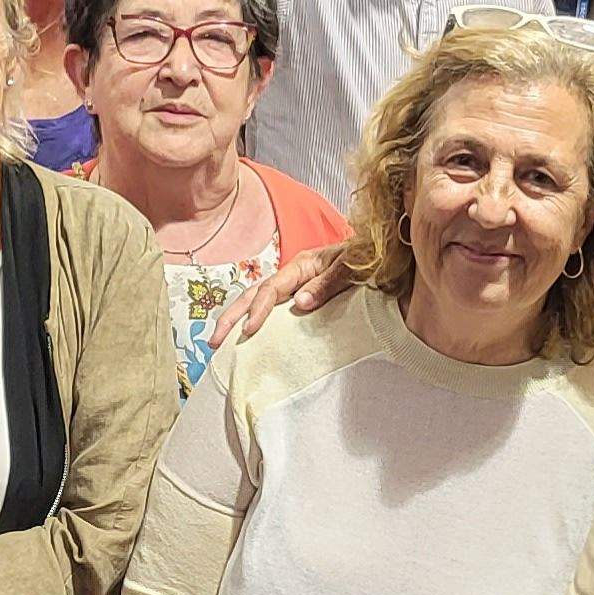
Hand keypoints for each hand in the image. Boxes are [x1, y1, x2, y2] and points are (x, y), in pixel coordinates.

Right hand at [202, 243, 353, 353]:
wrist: (379, 253)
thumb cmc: (367, 257)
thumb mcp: (351, 267)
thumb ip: (327, 284)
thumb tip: (298, 304)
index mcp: (301, 266)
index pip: (270, 290)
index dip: (257, 311)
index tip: (248, 331)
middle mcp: (292, 275)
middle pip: (252, 294)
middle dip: (231, 317)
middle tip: (214, 341)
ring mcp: (294, 285)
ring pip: (256, 300)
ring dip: (236, 319)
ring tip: (219, 341)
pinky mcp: (300, 296)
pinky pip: (272, 309)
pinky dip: (254, 320)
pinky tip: (246, 336)